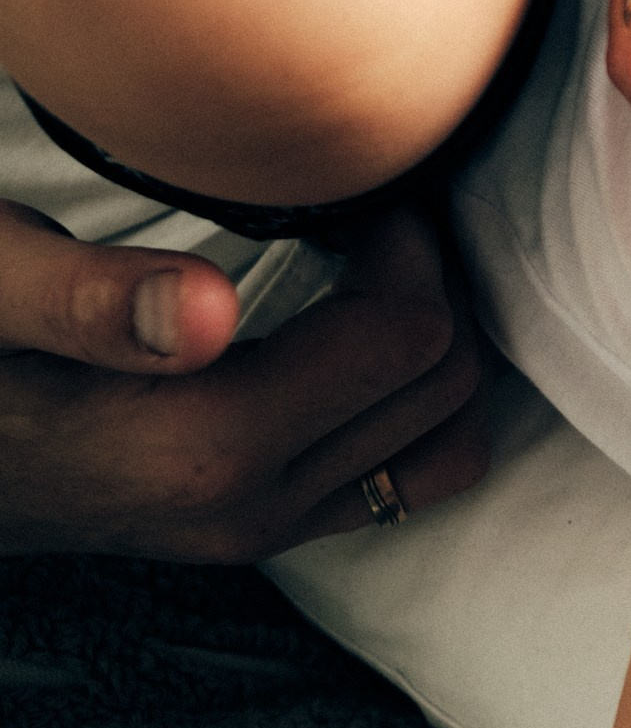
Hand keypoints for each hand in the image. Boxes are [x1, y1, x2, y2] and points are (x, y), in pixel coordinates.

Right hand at [0, 204, 491, 561]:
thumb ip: (84, 298)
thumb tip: (204, 309)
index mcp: (205, 445)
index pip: (408, 336)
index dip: (407, 248)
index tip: (356, 195)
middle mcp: (254, 503)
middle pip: (446, 386)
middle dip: (433, 288)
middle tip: (373, 221)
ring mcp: (267, 529)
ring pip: (448, 442)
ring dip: (438, 348)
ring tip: (377, 275)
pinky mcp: (268, 531)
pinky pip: (407, 479)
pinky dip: (416, 403)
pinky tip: (359, 337)